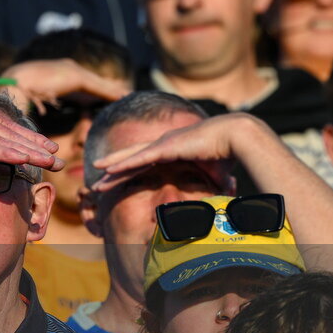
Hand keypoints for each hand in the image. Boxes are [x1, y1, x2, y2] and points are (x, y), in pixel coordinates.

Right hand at [0, 59, 129, 113]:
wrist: (15, 80)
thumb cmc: (19, 91)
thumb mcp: (35, 96)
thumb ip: (43, 102)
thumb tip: (44, 112)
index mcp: (60, 72)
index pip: (83, 81)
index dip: (95, 89)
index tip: (106, 94)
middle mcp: (68, 67)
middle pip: (93, 80)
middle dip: (108, 88)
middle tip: (124, 94)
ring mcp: (73, 70)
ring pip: (98, 83)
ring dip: (113, 90)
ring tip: (127, 96)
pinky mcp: (76, 77)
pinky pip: (98, 87)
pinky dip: (111, 92)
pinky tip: (122, 97)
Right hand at [0, 102, 63, 171]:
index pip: (8, 127)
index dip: (31, 138)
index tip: (48, 148)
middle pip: (14, 133)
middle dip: (39, 146)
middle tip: (60, 158)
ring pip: (7, 140)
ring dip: (32, 151)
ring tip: (52, 161)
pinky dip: (9, 153)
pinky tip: (25, 159)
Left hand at [89, 114, 242, 192]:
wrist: (236, 137)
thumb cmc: (228, 155)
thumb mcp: (215, 174)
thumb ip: (214, 184)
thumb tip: (226, 195)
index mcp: (173, 149)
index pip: (145, 162)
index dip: (129, 171)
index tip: (115, 180)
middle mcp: (164, 144)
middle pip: (132, 160)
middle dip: (114, 171)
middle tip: (97, 183)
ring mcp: (162, 144)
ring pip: (131, 159)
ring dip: (112, 168)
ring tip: (95, 175)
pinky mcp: (164, 147)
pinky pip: (138, 158)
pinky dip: (122, 164)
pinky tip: (107, 169)